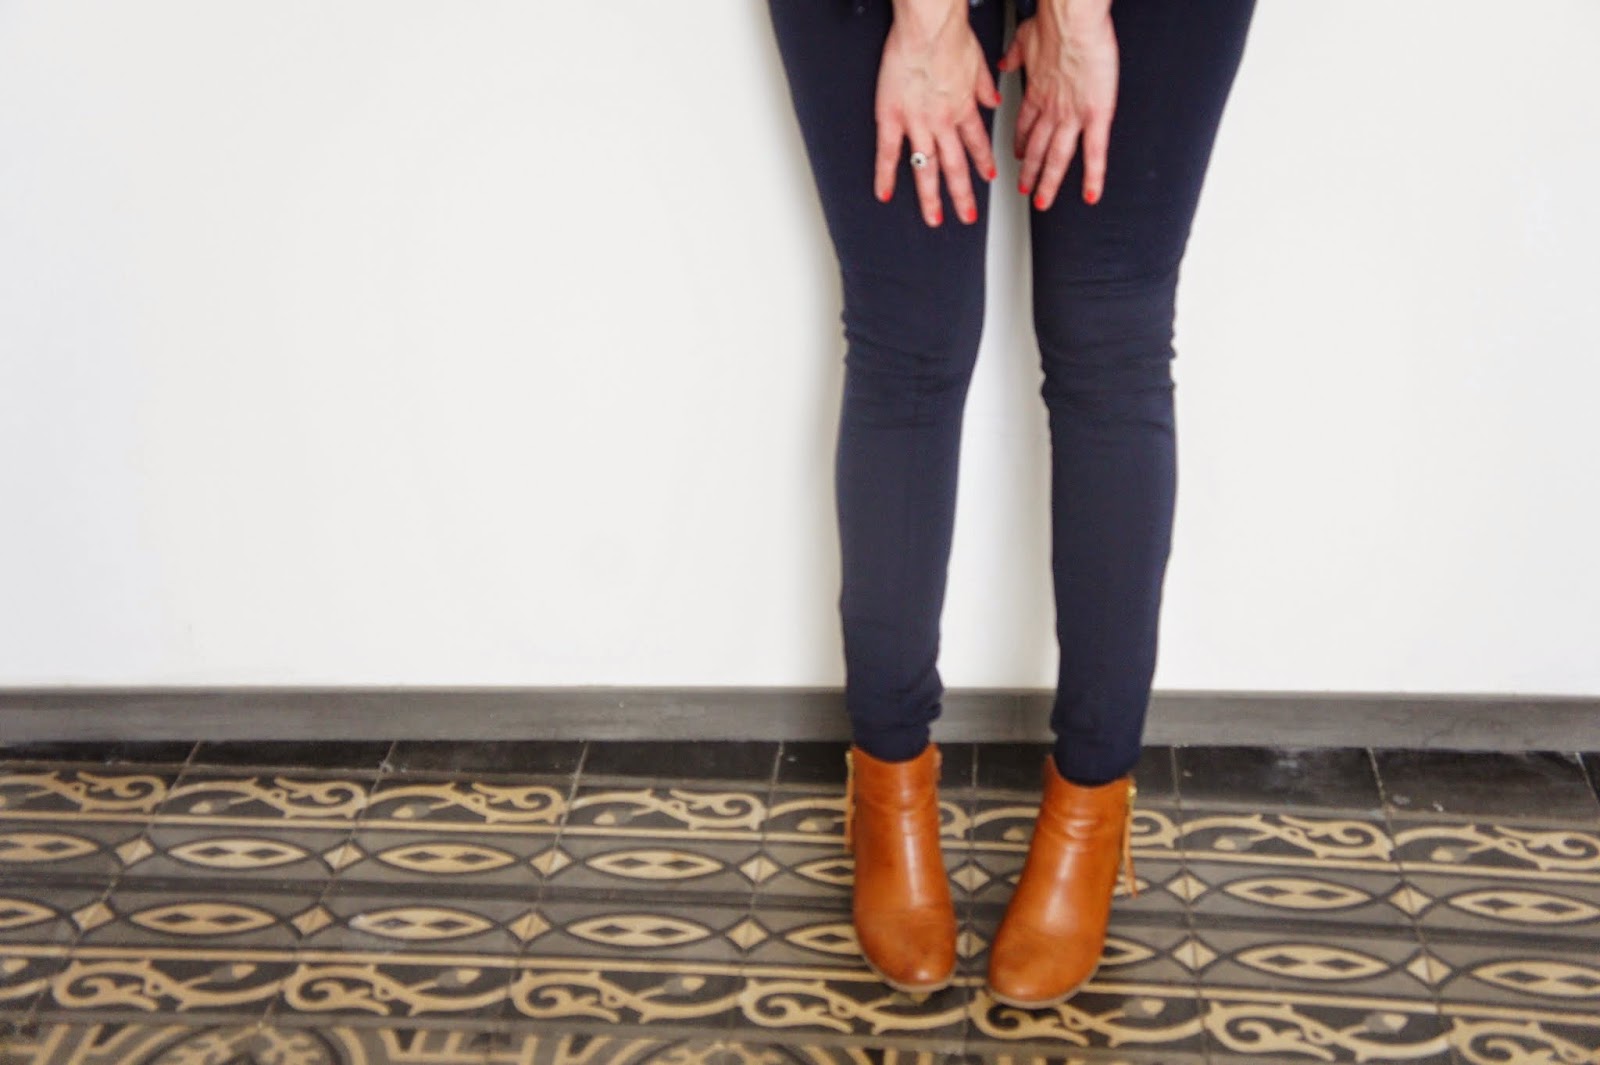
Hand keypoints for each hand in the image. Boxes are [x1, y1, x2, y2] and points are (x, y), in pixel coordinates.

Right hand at [875, 2, 1002, 226]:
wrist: (930, 26)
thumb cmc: (950, 33)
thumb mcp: (979, 60)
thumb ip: (985, 85)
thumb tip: (994, 98)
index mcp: (965, 106)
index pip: (977, 143)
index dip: (983, 162)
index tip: (988, 178)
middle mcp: (944, 122)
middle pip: (955, 166)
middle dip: (963, 195)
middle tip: (967, 216)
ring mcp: (918, 124)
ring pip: (927, 168)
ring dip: (932, 197)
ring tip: (934, 218)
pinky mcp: (892, 117)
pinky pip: (888, 153)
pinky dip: (886, 175)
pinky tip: (885, 194)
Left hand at [998, 3, 1117, 209]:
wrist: (1073, 21)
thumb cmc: (1054, 23)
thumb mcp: (1024, 38)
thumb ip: (1014, 55)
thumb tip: (1004, 63)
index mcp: (1036, 92)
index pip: (1025, 125)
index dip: (1021, 143)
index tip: (1018, 154)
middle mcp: (1051, 109)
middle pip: (1038, 149)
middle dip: (1030, 172)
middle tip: (1025, 189)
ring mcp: (1073, 116)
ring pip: (1058, 158)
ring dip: (1049, 182)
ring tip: (1043, 200)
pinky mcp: (1096, 116)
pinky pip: (1094, 153)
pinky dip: (1093, 177)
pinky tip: (1091, 194)